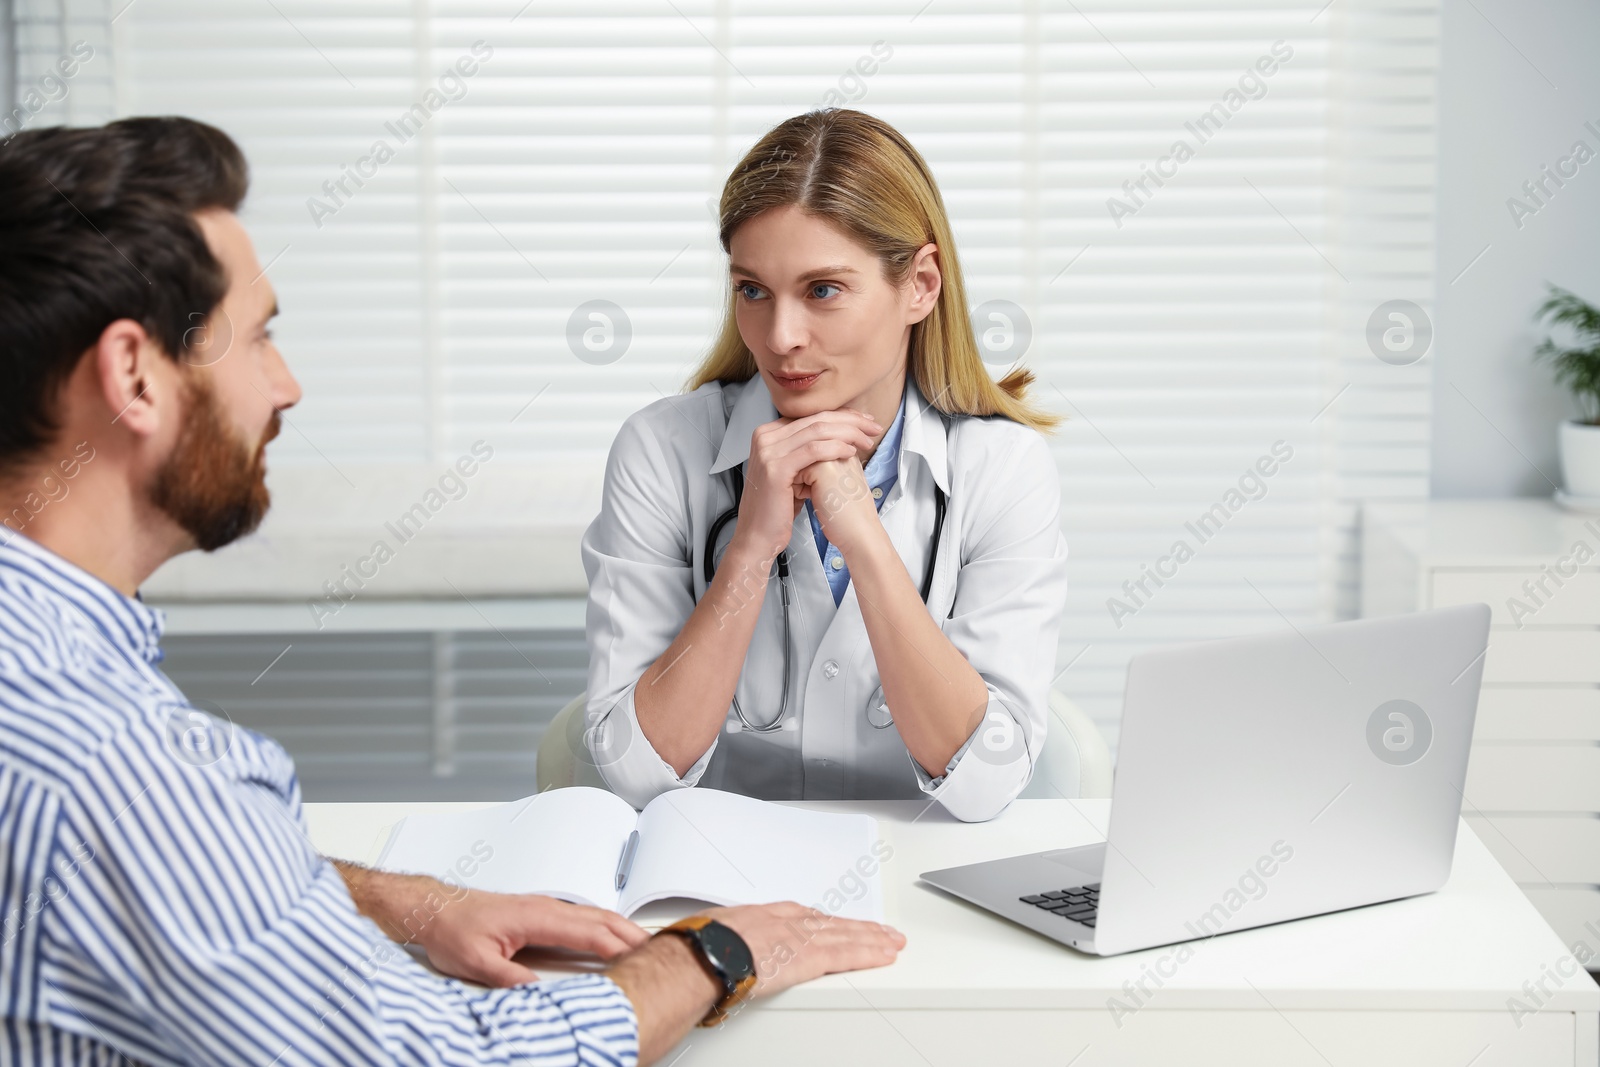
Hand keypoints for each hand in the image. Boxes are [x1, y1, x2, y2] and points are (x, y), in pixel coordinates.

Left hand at [415, 888, 649, 986]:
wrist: (438, 910)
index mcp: (536, 916)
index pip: (589, 932)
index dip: (619, 945)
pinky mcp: (542, 912)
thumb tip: (538, 994)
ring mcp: (546, 907)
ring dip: (623, 928)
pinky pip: (583, 916)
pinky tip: (611, 936)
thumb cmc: (454, 929)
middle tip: (659, 950)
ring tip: (645, 945)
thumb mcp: (476, 962)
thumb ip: (509, 979)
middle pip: (602, 919)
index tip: (641, 956)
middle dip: (633, 934)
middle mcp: (546, 907)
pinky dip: (606, 925)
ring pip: (595, 915)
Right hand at [606, 901, 904, 1064]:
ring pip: (843, 936)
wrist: (700, 954)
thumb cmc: (692, 948)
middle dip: (853, 926)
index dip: (819, 919)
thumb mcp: (699, 935)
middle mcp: (782, 921)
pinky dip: (868, 953)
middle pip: (827, 923)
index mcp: (757, 916)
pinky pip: (846, 955)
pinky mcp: (808, 958)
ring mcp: (797, 938)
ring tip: (891, 940)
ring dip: (870, 937)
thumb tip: (680, 946)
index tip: (830, 921)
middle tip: (877, 929)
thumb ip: (706, 941)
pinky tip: (885, 954)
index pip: (798, 915)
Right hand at [733, 409, 880, 561]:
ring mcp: (768, 451)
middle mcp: (764, 438)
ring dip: (848, 433)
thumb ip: (805, 451)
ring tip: (866, 440)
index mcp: (767, 434)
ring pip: (817, 431)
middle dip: (850, 420)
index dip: (841, 415)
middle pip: (815, 419)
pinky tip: (850, 451)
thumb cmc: (777, 508)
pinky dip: (835, 448)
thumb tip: (835, 437)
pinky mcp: (776, 468)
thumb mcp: (792, 472)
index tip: (863, 421)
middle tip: (872, 426)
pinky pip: (813, 450)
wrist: (758, 536)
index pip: (810, 415)